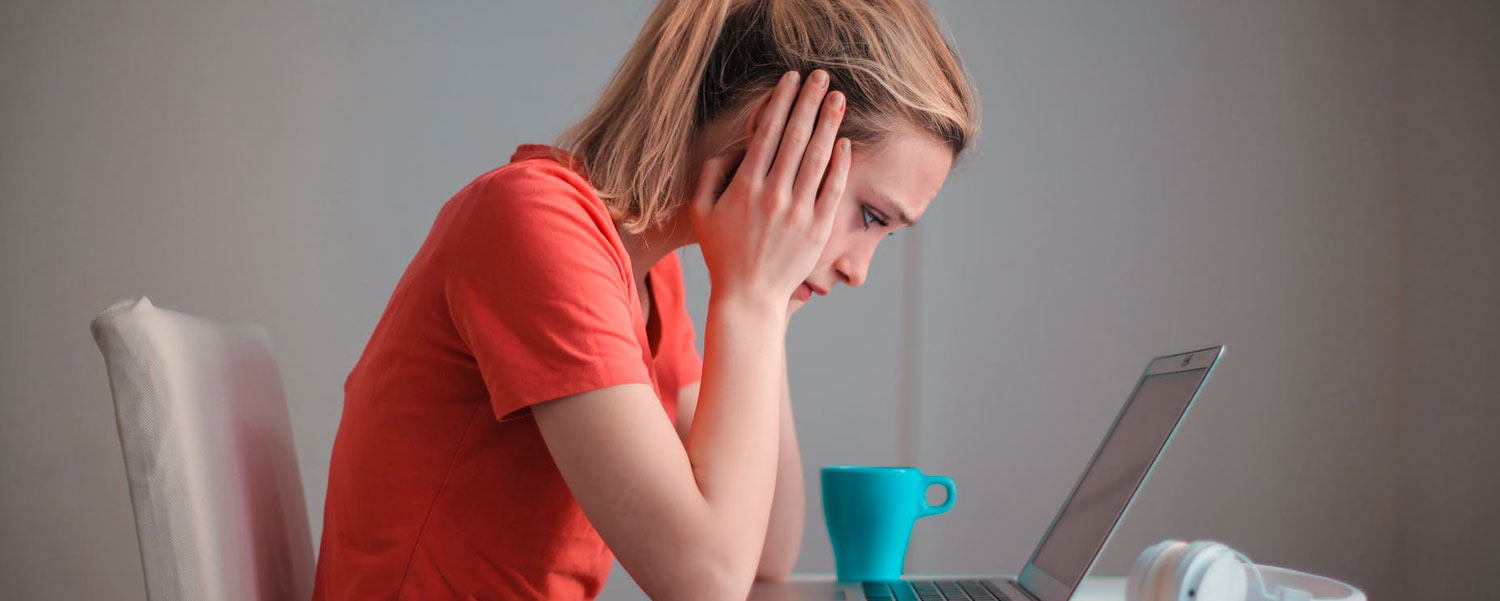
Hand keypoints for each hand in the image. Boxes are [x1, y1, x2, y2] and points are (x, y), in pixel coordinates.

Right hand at [690, 69, 850, 309]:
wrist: (748, 296)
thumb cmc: (722, 253)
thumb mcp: (701, 212)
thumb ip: (710, 175)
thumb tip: (732, 148)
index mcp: (744, 187)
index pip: (766, 133)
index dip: (780, 102)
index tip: (791, 80)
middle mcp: (773, 195)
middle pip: (795, 138)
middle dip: (809, 102)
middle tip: (821, 77)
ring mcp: (798, 212)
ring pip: (817, 158)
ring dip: (829, 124)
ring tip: (838, 99)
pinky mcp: (817, 229)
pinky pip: (832, 189)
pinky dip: (840, 164)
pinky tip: (845, 142)